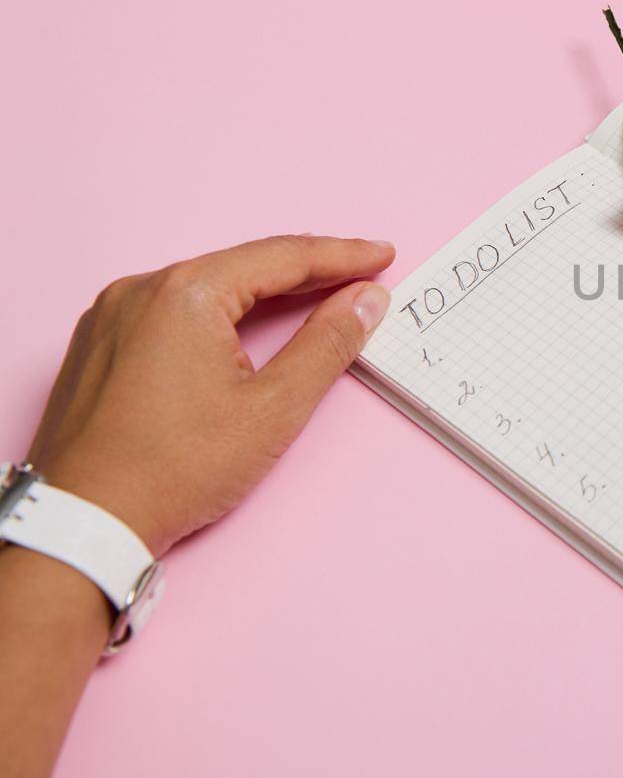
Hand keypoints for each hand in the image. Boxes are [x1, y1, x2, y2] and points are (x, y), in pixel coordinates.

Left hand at [24, 235, 394, 555]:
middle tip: (360, 274)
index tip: (382, 256)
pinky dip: (219, 311)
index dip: (342, 257)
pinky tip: (244, 327)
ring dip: (263, 291)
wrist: (84, 521)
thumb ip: (327, 345)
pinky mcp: (99, 343)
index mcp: (185, 292)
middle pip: (243, 266)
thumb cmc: (175, 470)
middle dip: (306, 271)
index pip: (283, 257)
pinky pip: (172, 308)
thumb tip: (366, 301)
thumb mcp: (273, 410)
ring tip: (314, 297)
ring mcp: (111, 314)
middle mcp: (141, 289)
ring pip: (207, 286)